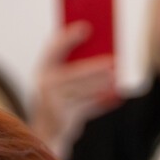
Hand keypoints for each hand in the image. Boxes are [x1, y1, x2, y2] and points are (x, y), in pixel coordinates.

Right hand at [30, 22, 116, 154]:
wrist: (45, 132)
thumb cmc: (56, 99)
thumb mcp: (57, 79)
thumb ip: (72, 64)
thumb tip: (100, 47)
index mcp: (42, 70)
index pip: (52, 48)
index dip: (67, 37)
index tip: (85, 27)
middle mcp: (44, 85)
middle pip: (72, 74)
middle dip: (93, 68)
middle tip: (113, 61)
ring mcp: (53, 103)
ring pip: (81, 92)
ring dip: (100, 84)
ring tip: (115, 76)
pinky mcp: (65, 119)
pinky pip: (87, 108)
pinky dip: (103, 102)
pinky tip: (116, 96)